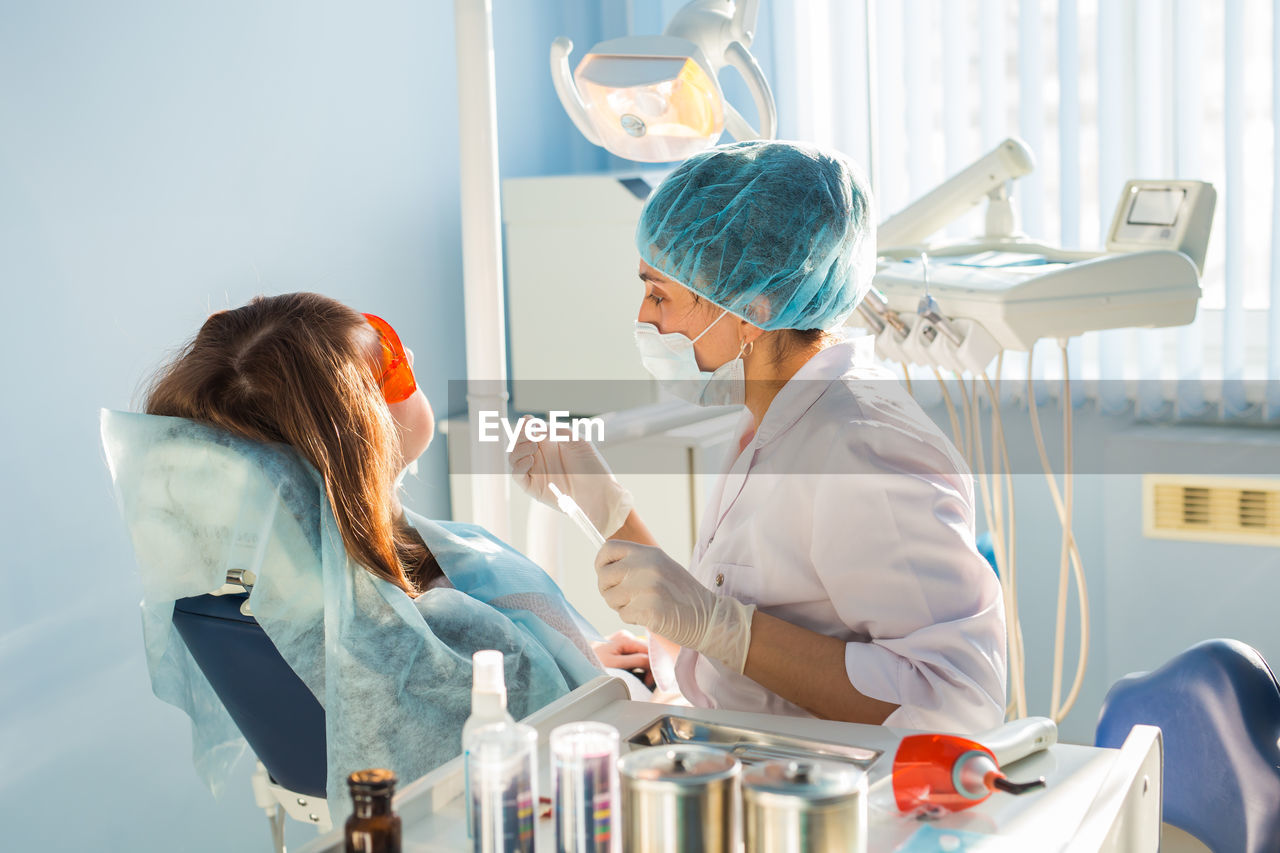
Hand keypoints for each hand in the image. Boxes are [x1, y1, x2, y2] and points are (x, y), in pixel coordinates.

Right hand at [508, 417, 633, 537]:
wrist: (600, 493)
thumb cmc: (593, 466)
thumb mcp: (576, 441)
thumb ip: (554, 431)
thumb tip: (530, 423)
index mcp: (550, 443)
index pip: (529, 430)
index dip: (525, 425)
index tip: (528, 421)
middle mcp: (540, 456)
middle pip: (518, 442)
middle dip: (520, 435)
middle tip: (529, 434)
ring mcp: (535, 471)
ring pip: (513, 457)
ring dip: (518, 449)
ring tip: (534, 447)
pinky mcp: (533, 487)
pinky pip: (517, 476)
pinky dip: (518, 466)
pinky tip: (530, 460)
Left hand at [594, 540, 754, 672]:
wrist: (709, 616)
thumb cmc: (681, 595)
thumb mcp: (660, 567)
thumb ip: (635, 563)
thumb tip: (604, 566)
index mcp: (648, 553)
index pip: (607, 549)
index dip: (601, 564)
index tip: (608, 576)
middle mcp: (645, 566)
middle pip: (603, 576)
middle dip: (609, 591)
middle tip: (626, 598)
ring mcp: (646, 587)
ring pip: (610, 598)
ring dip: (622, 606)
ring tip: (644, 605)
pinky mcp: (648, 609)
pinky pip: (623, 615)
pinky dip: (634, 618)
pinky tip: (651, 616)